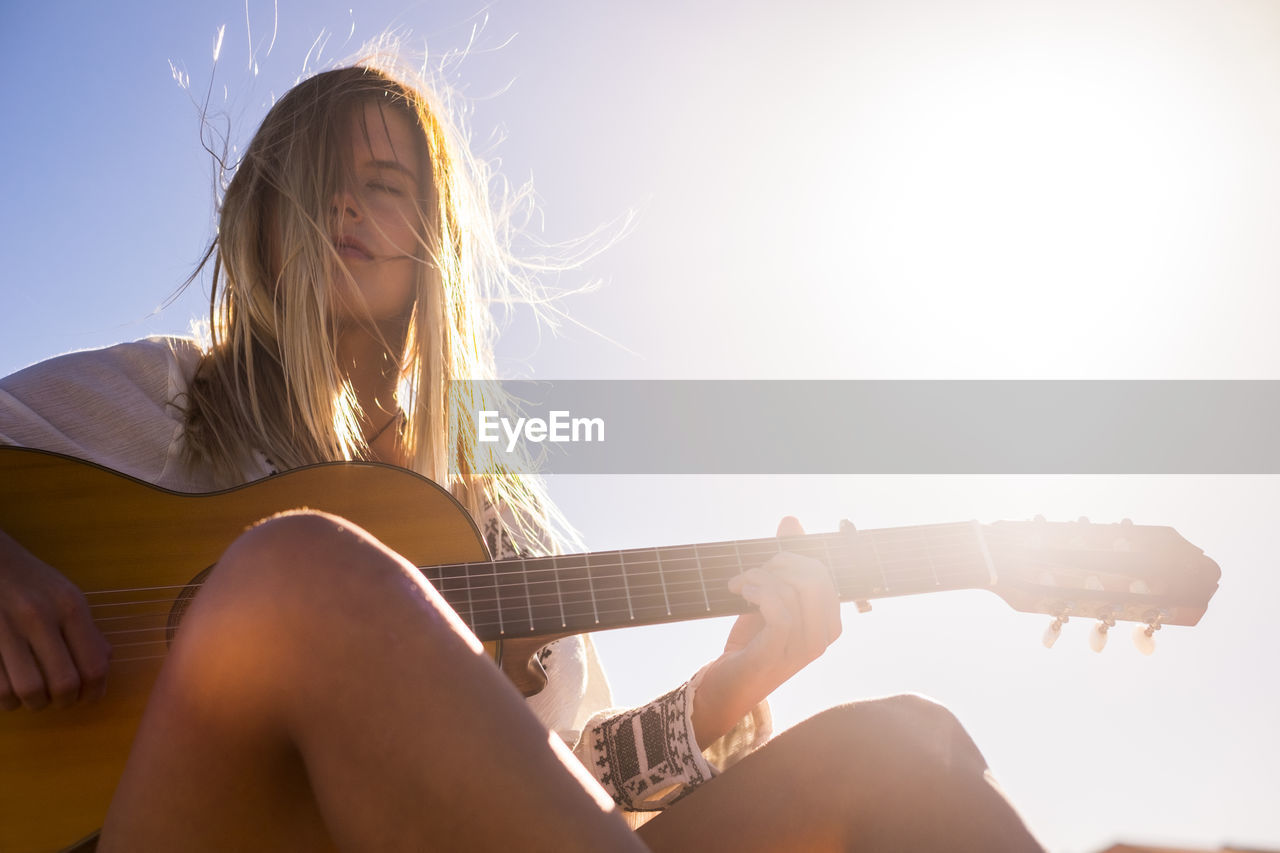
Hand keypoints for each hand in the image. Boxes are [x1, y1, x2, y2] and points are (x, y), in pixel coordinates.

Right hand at [0, 530, 110, 710]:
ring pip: (28, 691)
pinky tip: (13, 692)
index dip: (95, 692)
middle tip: (63, 701)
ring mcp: (5, 630)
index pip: (93, 665)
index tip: (89, 697)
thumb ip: (88, 631)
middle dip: (66, 702)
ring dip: (36, 704)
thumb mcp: (69, 595)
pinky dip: (9, 700)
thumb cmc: (33, 581)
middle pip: (63, 684)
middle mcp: (38, 618)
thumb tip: (103, 667)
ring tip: (37, 698)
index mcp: (69, 607)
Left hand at [690, 516, 840, 747]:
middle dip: (779, 563)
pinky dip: (759, 592)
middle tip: (753, 573)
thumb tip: (791, 521)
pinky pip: (780, 611)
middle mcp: (823, 638)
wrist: (724, 686)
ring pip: (795, 590)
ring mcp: (803, 649)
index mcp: (828, 623)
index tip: (767, 561)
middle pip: (815, 577)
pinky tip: (741, 592)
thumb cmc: (750, 642)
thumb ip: (784, 561)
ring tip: (741, 584)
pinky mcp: (777, 655)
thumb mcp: (770, 597)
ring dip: (761, 576)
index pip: (823, 573)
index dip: (795, 556)